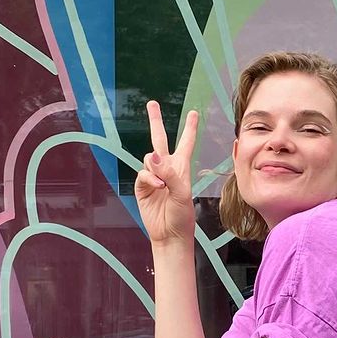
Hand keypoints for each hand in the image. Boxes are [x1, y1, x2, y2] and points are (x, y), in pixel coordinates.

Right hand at [134, 100, 198, 246]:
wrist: (169, 234)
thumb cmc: (182, 215)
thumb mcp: (182, 193)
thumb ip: (169, 173)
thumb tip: (153, 156)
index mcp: (181, 167)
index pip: (186, 143)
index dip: (190, 128)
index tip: (194, 113)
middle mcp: (167, 168)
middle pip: (159, 139)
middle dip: (155, 121)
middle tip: (151, 103)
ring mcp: (153, 176)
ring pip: (149, 158)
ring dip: (155, 167)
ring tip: (163, 185)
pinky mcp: (142, 186)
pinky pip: (142, 173)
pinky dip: (149, 178)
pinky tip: (157, 187)